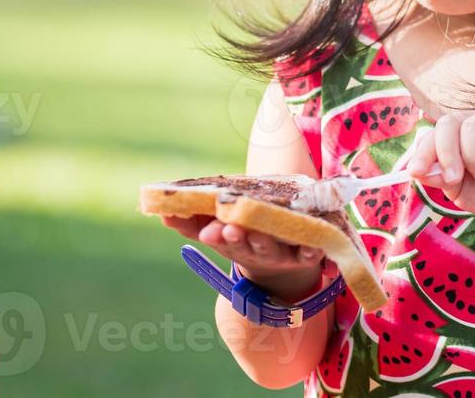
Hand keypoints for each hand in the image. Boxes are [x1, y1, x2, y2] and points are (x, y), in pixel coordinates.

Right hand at [159, 214, 325, 301]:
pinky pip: (309, 253)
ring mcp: (280, 253)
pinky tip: (312, 247)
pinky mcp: (304, 253)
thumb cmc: (242, 238)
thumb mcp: (216, 230)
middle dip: (237, 237)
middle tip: (228, 230)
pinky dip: (310, 251)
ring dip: (264, 241)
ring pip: (271, 248)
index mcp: (233, 242)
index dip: (213, 235)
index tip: (208, 231)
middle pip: (245, 244)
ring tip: (258, 232)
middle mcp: (255, 249)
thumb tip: (162, 212)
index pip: (220, 239)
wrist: (279, 262)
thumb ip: (190, 221)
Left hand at [406, 111, 474, 228]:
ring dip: (473, 159)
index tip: (415, 171)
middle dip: (446, 154)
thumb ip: (439, 177)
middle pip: (448, 123)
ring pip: (471, 127)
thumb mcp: (458, 189)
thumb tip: (419, 170)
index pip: (433, 133)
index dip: (422, 151)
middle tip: (454, 179)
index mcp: (458, 134)